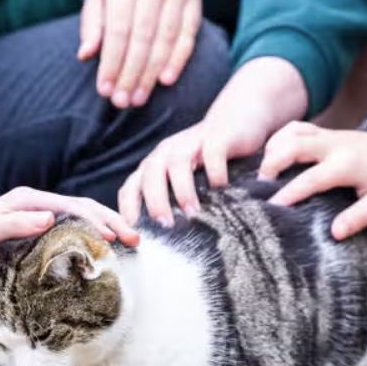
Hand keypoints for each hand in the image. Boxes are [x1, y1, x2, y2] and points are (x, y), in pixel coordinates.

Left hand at [0, 187, 139, 269]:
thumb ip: (13, 224)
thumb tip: (49, 216)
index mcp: (28, 200)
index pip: (74, 205)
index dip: (99, 220)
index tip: (118, 237)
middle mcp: (35, 205)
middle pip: (83, 209)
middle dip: (112, 222)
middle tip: (136, 242)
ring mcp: (36, 218)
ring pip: (80, 219)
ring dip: (105, 230)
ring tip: (128, 245)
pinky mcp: (35, 233)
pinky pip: (69, 232)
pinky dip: (90, 239)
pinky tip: (102, 252)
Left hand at [79, 0, 201, 107]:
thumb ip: (93, 19)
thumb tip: (85, 56)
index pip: (119, 30)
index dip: (112, 62)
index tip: (104, 90)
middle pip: (142, 38)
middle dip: (131, 73)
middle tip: (122, 102)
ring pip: (166, 38)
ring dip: (152, 72)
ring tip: (139, 99)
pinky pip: (189, 32)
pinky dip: (179, 58)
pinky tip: (166, 80)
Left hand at [118, 58, 308, 224]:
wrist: (238, 119)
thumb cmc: (208, 161)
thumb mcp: (186, 181)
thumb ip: (173, 204)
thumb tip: (165, 246)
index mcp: (154, 166)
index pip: (130, 189)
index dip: (128, 212)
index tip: (136, 237)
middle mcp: (166, 153)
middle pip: (149, 176)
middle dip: (154, 203)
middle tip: (164, 228)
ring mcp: (190, 142)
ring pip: (176, 163)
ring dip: (182, 190)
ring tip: (192, 213)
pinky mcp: (216, 136)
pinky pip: (211, 153)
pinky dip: (215, 172)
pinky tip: (221, 189)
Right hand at [260, 122, 366, 239]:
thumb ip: (360, 217)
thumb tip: (335, 233)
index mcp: (348, 164)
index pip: (311, 178)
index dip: (289, 193)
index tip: (272, 208)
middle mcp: (335, 145)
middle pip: (293, 145)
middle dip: (271, 164)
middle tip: (259, 188)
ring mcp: (330, 136)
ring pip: (292, 133)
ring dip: (273, 150)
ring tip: (262, 175)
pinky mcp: (328, 133)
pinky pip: (297, 129)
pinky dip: (280, 139)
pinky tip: (274, 158)